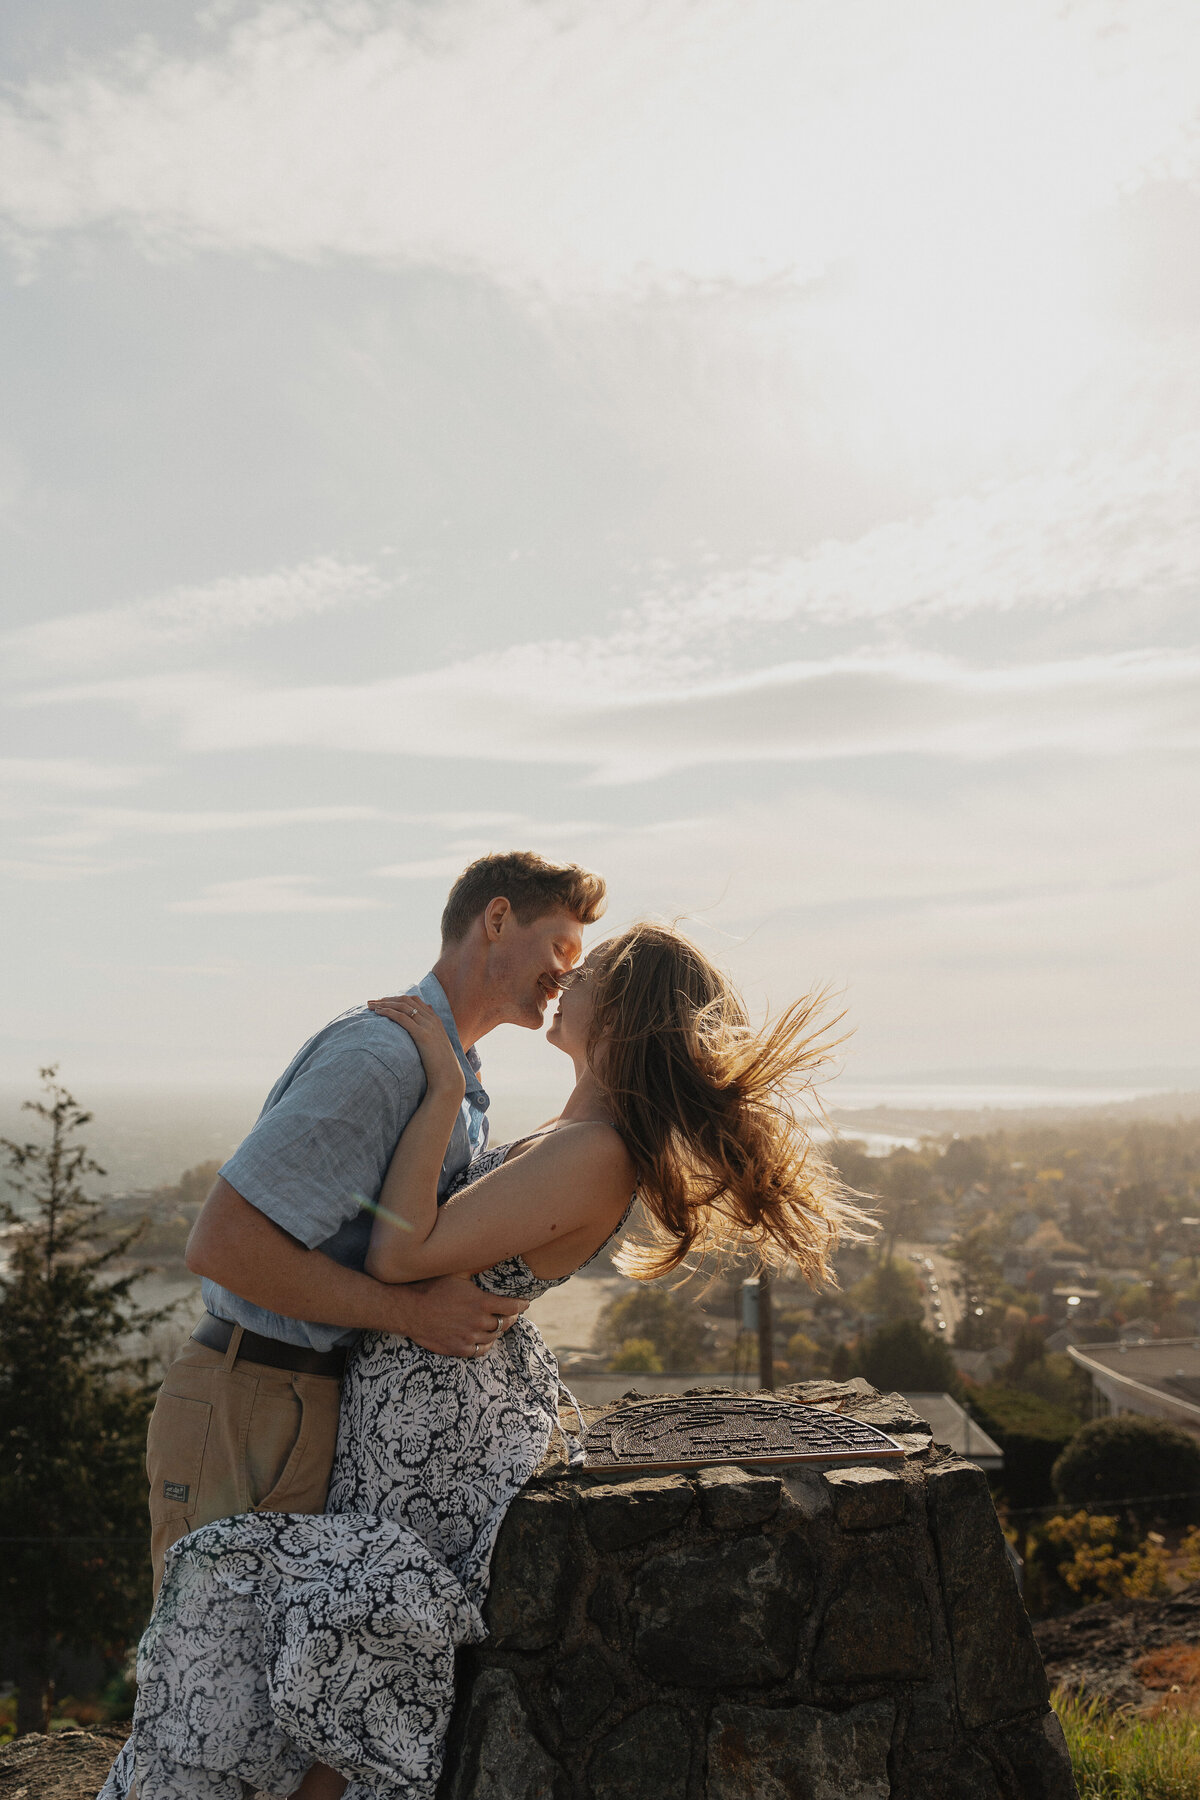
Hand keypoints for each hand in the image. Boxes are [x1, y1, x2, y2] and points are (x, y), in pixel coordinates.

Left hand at [369, 995, 464, 1100]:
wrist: (448, 1076)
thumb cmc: (439, 1064)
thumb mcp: (435, 1045)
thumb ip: (429, 1033)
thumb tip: (419, 1030)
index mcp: (435, 1019)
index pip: (414, 1000)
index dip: (396, 998)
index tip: (382, 1002)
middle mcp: (431, 1019)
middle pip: (406, 1000)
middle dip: (387, 999)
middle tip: (371, 1002)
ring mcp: (428, 1025)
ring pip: (403, 1006)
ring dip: (384, 1004)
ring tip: (370, 1006)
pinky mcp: (422, 1034)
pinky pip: (402, 1018)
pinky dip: (389, 1012)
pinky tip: (378, 1013)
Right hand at [381, 1274, 527, 1357]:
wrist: (409, 1308)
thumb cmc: (432, 1286)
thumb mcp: (457, 1272)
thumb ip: (477, 1267)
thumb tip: (492, 1253)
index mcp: (481, 1302)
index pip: (512, 1306)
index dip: (521, 1304)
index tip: (525, 1302)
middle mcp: (478, 1322)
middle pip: (505, 1323)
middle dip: (510, 1317)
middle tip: (511, 1313)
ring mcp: (468, 1337)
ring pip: (493, 1337)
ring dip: (497, 1330)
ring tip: (497, 1324)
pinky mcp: (457, 1348)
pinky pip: (480, 1350)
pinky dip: (485, 1344)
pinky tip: (484, 1338)